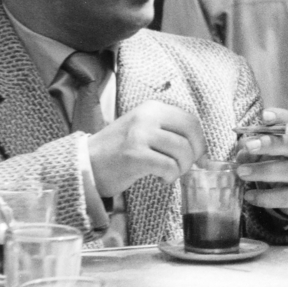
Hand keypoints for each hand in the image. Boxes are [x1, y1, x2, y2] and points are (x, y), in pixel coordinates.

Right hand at [86, 101, 205, 197]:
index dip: (199, 141)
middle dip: (194, 155)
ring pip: (182, 151)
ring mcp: (140, 134)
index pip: (191, 121)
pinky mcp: (134, 154)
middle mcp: (147, 116)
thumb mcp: (144, 129)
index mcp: (152, 108)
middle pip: (191, 134)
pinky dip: (170, 176)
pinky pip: (169, 166)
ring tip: (168, 173)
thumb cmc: (119, 151)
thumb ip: (169, 132)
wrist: (86, 163)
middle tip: (182, 167)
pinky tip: (160, 178)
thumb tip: (202, 150)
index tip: (198, 156)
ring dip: (181, 168)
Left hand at [235, 108, 287, 216]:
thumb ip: (256, 147)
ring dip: (262, 170)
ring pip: (287, 170)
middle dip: (269, 144)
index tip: (264, 115)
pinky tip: (249, 196)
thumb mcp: (272, 152)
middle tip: (248, 146)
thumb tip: (241, 149)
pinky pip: (284, 196)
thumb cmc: (282, 165)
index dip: (280, 117)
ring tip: (241, 172)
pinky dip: (265, 196)